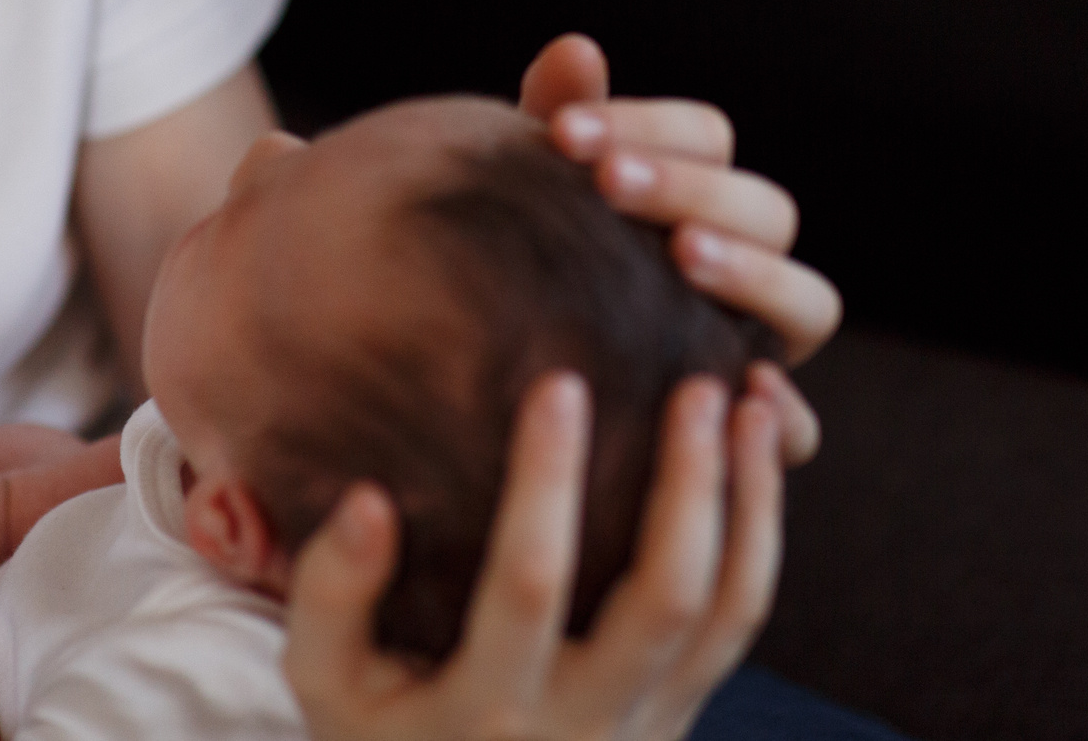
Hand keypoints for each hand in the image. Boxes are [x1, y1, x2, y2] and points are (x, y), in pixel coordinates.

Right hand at [284, 372, 782, 740]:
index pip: (531, 585)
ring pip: (731, 611)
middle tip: (698, 385)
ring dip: (752, 501)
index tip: (559, 383)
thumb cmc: (384, 735)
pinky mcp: (680, 709)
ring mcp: (648, 722)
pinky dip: (761, 534)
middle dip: (691, 485)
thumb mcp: (325, 684)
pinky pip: (742, 623)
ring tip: (759, 403)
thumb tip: (370, 502)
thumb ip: (331, 596)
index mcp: (489, 711)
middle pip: (667, 599)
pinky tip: (760, 456)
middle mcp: (587, 723)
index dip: (548, 484)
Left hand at [519, 33, 841, 461]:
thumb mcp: (535, 207)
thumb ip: (558, 127)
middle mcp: (751, 265)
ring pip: (808, 301)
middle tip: (609, 181)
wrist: (509, 404)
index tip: (562, 132)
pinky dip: (782, 414)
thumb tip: (577, 48)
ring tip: (681, 256)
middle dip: (690, 187)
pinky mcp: (757, 431)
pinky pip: (798, 427)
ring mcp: (766, 346)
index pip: (707, 136)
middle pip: (764, 206)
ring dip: (752, 272)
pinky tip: (738, 389)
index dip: (647, 125)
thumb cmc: (528, 278)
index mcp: (702, 197)